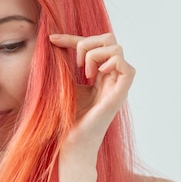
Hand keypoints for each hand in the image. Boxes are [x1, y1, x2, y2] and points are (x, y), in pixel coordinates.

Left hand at [49, 33, 134, 158]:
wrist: (71, 143)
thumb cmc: (66, 119)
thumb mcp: (63, 84)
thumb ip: (64, 65)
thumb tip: (52, 42)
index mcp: (99, 75)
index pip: (92, 44)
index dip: (72, 38)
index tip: (52, 39)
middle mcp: (110, 77)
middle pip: (110, 40)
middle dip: (88, 42)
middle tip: (76, 63)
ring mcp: (117, 86)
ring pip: (117, 49)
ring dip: (95, 54)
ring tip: (85, 73)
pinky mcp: (120, 95)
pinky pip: (128, 68)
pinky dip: (110, 63)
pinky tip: (95, 76)